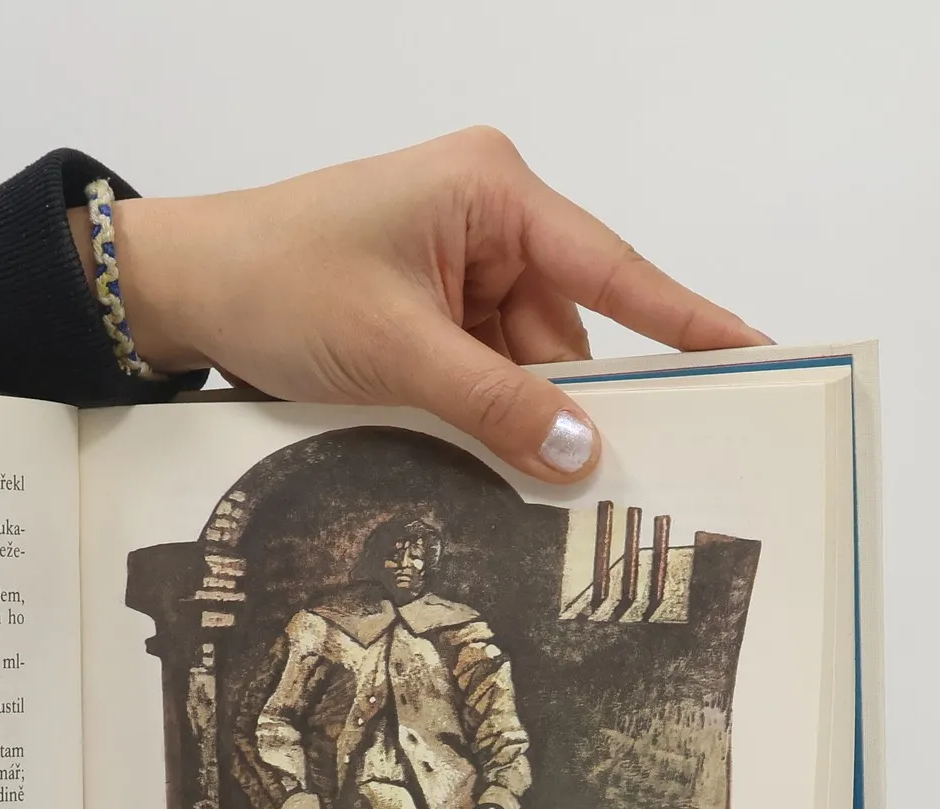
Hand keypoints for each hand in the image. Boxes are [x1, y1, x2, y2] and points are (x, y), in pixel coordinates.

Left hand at [89, 127, 769, 482]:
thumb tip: (580, 451)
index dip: (685, 321)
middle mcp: (483, 220)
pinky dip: (478, 419)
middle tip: (620, 478)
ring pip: (516, 364)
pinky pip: (475, 372)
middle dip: (569, 404)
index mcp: (492, 193)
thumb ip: (492, 404)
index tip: (756, 354)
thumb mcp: (394, 351)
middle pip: (560, 331)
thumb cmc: (277, 282)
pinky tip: (483, 464)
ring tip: (528, 485)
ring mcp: (452, 268)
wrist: (184, 288)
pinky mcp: (420, 310)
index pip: (612, 268)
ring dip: (514, 422)